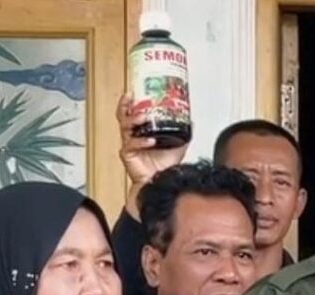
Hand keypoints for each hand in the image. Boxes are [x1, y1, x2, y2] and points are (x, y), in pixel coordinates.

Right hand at [117, 94, 188, 217]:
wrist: (162, 181)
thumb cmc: (165, 166)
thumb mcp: (178, 146)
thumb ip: (183, 134)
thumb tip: (191, 122)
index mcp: (141, 132)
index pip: (131, 113)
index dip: (129, 103)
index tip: (132, 93)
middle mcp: (133, 137)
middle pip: (123, 117)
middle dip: (128, 107)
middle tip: (135, 100)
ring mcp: (129, 145)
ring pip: (125, 128)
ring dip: (134, 120)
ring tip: (144, 117)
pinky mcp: (128, 155)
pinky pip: (131, 145)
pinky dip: (141, 142)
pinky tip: (150, 141)